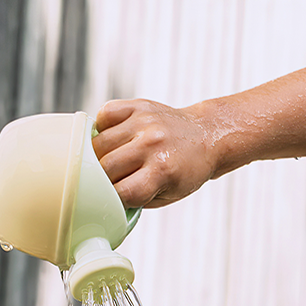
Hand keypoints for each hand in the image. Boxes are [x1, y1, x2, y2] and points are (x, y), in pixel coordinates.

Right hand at [91, 98, 218, 209]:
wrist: (206, 136)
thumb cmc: (185, 170)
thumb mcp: (168, 195)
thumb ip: (136, 198)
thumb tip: (102, 198)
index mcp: (163, 171)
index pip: (121, 192)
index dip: (113, 199)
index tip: (113, 199)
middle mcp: (152, 144)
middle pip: (105, 168)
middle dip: (103, 179)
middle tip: (109, 181)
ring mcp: (143, 122)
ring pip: (99, 143)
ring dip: (98, 155)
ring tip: (111, 160)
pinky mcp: (138, 106)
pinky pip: (104, 115)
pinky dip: (103, 128)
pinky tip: (114, 137)